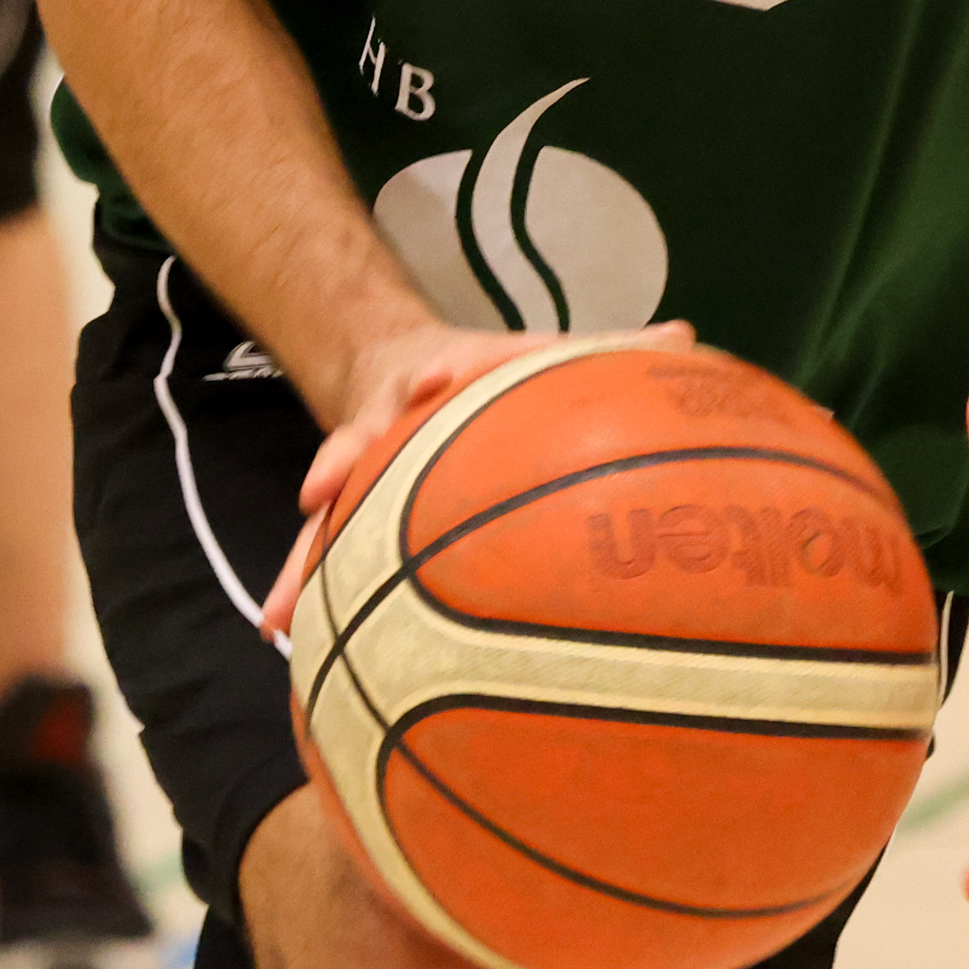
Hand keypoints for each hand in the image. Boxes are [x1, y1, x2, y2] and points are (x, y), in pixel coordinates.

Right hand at [254, 319, 686, 639]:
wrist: (401, 362)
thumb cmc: (493, 374)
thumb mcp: (544, 357)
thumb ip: (608, 352)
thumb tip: (687, 335)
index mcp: (448, 373)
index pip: (445, 365)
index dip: (439, 371)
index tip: (432, 381)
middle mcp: (393, 414)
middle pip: (360, 436)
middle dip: (339, 461)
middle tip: (318, 491)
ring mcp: (362, 461)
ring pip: (328, 506)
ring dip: (303, 554)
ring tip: (282, 612)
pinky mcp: (348, 505)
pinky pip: (322, 548)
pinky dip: (304, 587)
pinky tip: (283, 634)